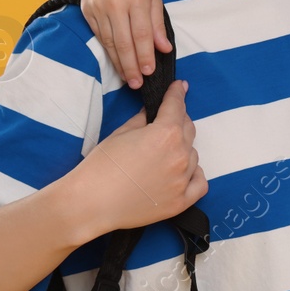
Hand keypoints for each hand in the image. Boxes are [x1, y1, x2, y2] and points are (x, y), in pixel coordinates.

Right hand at [68, 81, 205, 236]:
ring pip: (193, 155)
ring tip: (163, 153)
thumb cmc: (101, 167)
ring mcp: (182, 179)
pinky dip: (194, 175)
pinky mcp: (180, 201)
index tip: (180, 86)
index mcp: (166, 134)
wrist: (89, 204)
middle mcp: (180, 155)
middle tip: (166, 120)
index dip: (177, 93)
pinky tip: (184, 172)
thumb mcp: (121, 133)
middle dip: (178, 120)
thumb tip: (153, 111)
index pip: (177, 106)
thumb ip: (143, 119)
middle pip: (188, 129)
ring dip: (182, 149)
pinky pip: (200, 183)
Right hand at [83, 0, 166, 86]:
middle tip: (136, 84)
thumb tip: (164, 49)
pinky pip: (98, 35)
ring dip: (118, 62)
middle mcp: (114, 4)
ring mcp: (97, 7)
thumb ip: (157, 24)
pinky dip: (107, 49)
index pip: (141, 35)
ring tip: (127, 77)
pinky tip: (114, 60)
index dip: (145, 56)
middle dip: (131, 66)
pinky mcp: (86, 9)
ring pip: (108, 42)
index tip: (149, 73)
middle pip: (123, 43)